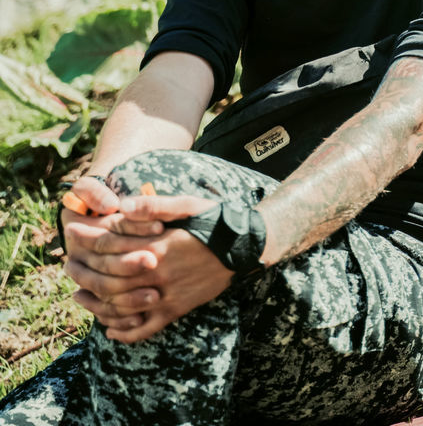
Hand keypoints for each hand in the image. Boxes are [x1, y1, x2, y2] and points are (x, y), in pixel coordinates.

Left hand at [65, 193, 234, 342]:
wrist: (243, 246)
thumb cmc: (214, 220)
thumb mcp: (187, 203)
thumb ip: (154, 205)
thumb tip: (123, 206)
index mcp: (157, 245)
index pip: (112, 244)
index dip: (88, 237)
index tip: (71, 231)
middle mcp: (157, 273)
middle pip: (109, 277)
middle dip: (84, 270)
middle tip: (67, 264)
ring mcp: (165, 295)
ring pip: (121, 306)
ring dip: (95, 303)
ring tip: (77, 295)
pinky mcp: (175, 310)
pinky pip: (144, 328)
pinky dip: (123, 332)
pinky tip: (108, 328)